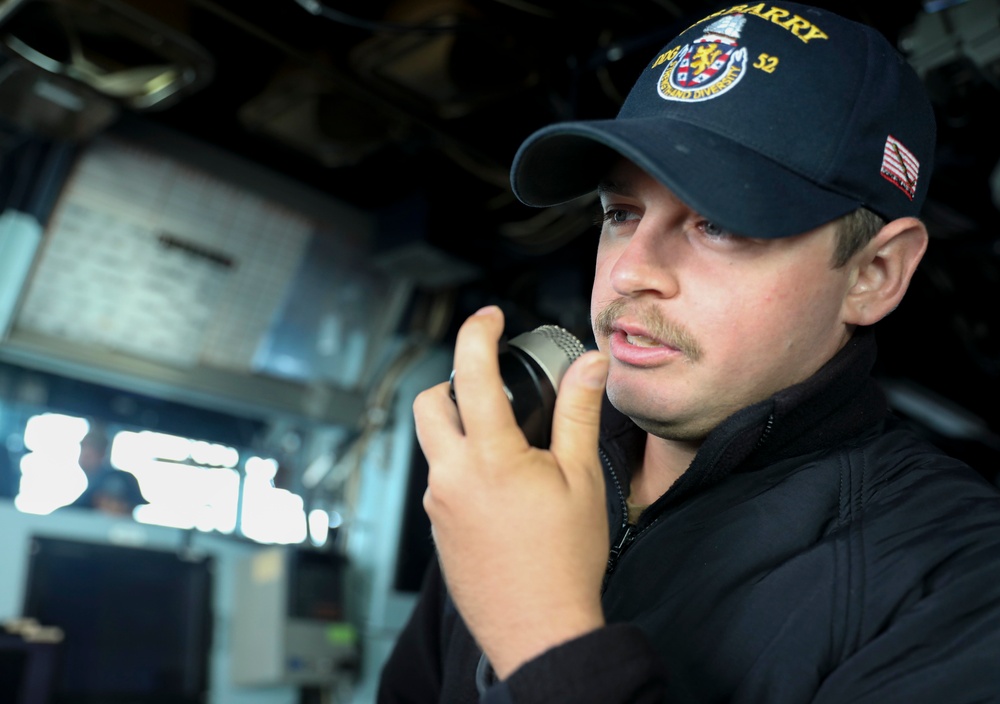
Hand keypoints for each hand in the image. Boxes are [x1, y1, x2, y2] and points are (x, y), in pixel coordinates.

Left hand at [416, 305, 610, 678]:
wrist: (540, 631)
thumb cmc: (565, 560)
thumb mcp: (582, 478)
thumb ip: (578, 413)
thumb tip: (590, 366)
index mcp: (489, 457)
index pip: (469, 372)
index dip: (477, 333)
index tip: (489, 317)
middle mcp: (451, 476)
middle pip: (428, 404)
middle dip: (453, 382)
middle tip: (490, 386)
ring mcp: (438, 505)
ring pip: (433, 445)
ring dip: (459, 428)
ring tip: (506, 445)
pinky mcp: (437, 530)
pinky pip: (440, 480)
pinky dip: (461, 466)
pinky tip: (500, 489)